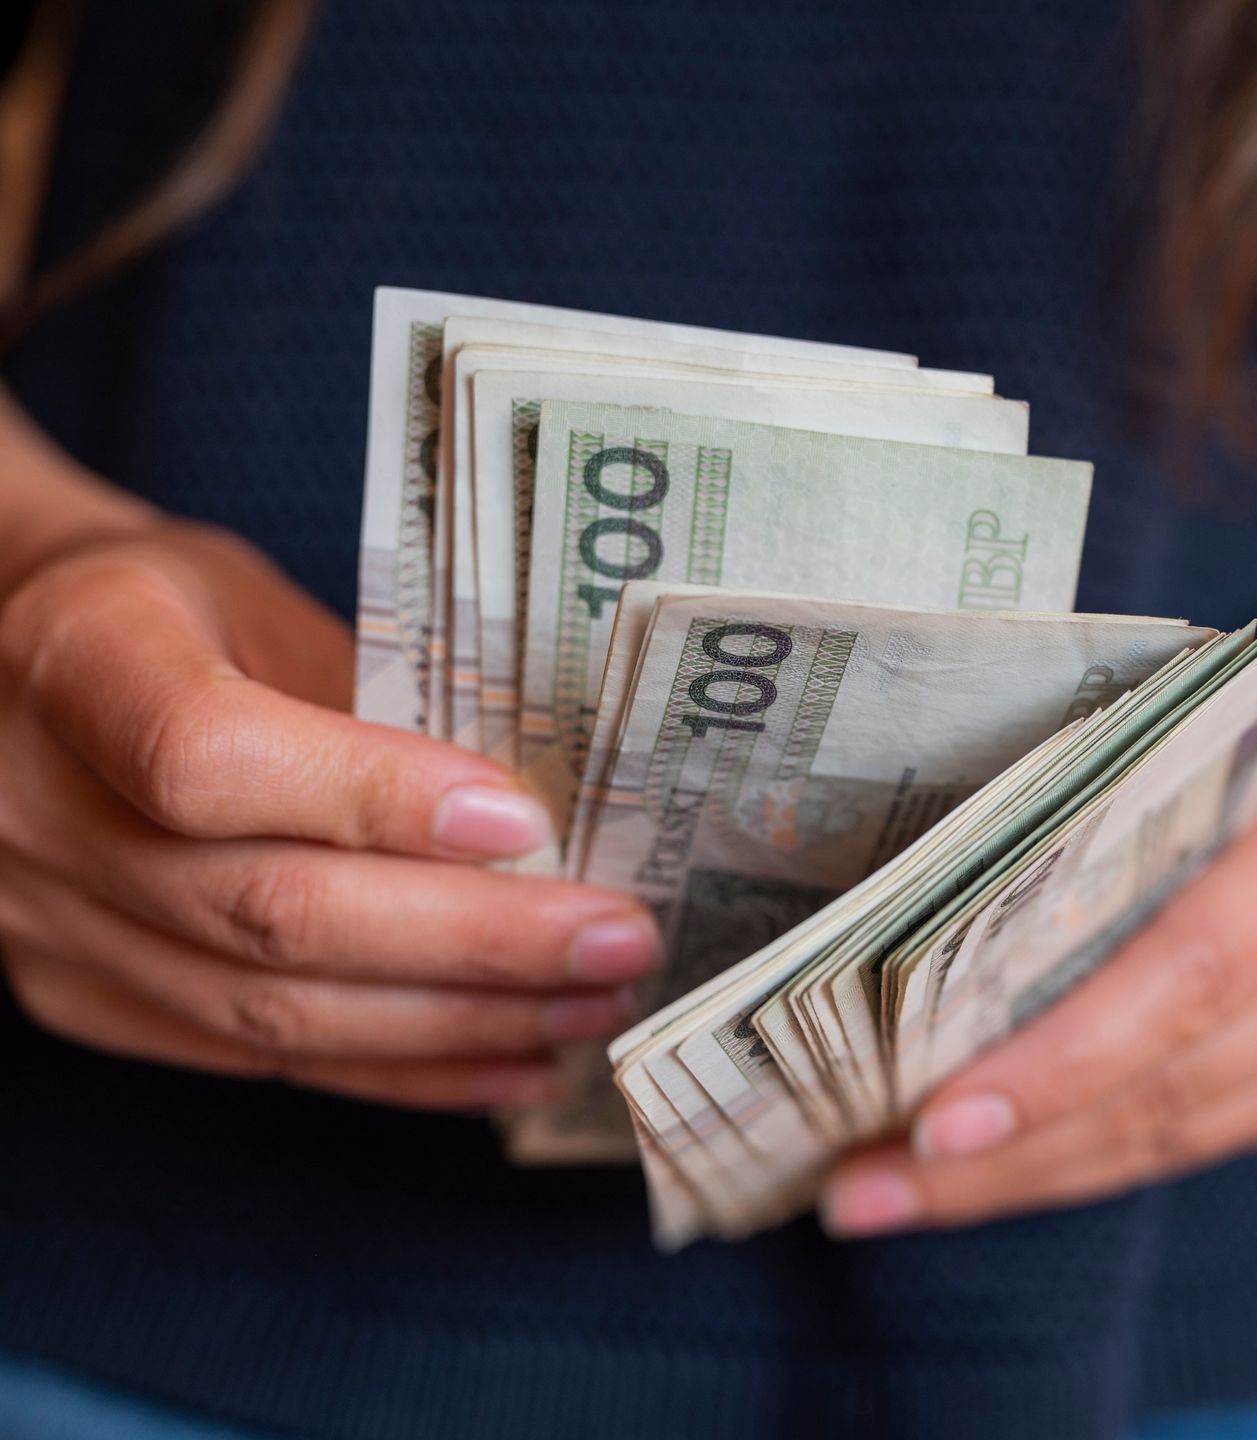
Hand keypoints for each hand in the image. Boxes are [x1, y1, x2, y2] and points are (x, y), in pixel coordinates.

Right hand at [0, 521, 661, 1108]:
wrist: (23, 662)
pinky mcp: (81, 995)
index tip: (522, 819)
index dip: (372, 799)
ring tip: (592, 1009)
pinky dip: (400, 1069)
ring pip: (271, 1009)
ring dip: (459, 1023)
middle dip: (476, 940)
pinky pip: (257, 1055)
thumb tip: (552, 813)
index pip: (208, 755)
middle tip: (619, 943)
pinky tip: (512, 1061)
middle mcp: (33, 802)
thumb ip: (376, 695)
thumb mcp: (264, 600)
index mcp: (80, 657)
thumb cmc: (180, 614)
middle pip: (268, 908)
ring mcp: (45, 918)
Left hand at [820, 640, 1256, 1235]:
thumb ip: (1093, 821)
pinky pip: (1187, 1147)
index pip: (1194, 969)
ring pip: (1172, 1140)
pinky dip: (1071, 1162)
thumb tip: (892, 936)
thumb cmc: (1242, 745)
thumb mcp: (1186, 741)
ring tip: (878, 1191)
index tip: (930, 1118)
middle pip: (1174, 1083)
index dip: (1064, 1056)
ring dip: (1016, 1175)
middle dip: (1005, 1148)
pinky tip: (969, 1174)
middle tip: (859, 1181)